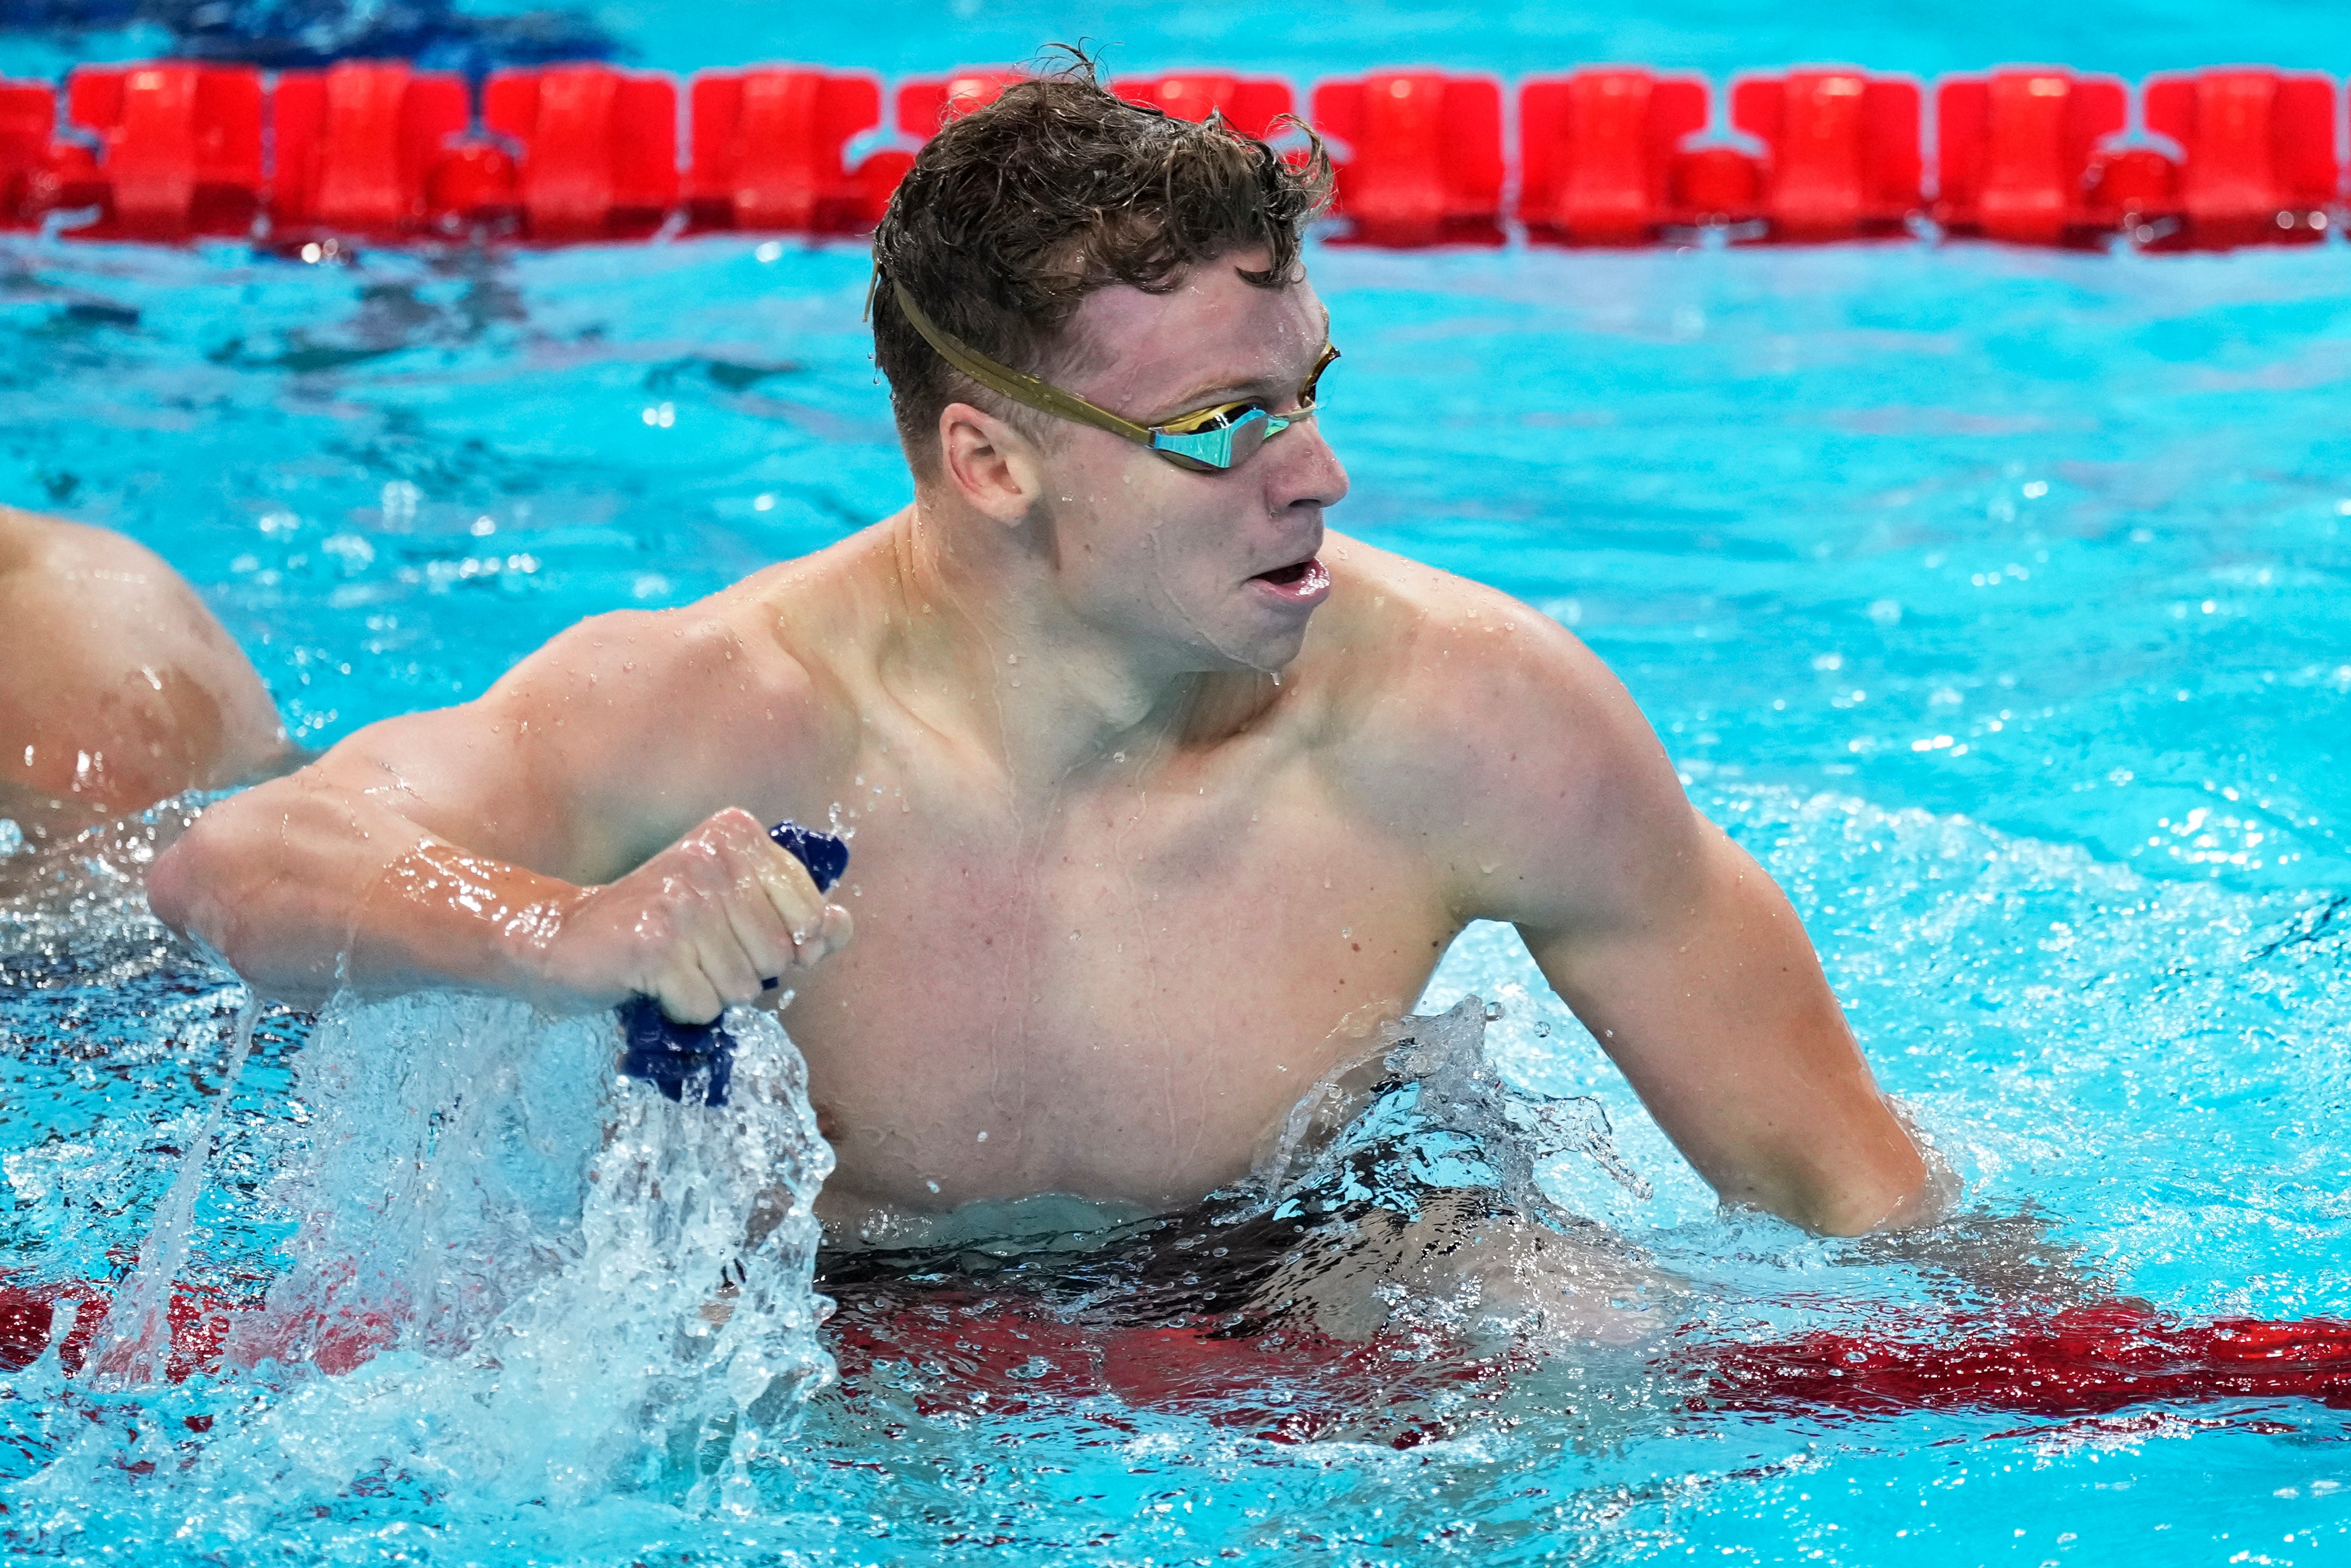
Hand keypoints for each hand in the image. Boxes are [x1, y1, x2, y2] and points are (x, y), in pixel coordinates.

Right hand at [537, 807, 851, 1022]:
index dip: (783, 945)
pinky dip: (682, 1009)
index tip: (737, 935)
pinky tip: (653, 983)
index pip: (812, 915)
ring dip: (710, 992)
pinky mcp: (655, 944)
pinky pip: (704, 1006)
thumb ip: (798, 917)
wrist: (563, 938)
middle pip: (778, 956)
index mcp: (739, 835)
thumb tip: (841, 928)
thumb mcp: (735, 909)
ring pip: (744, 986)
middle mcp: (712, 857)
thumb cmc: (660, 927)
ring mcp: (683, 899)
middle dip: (742, 972)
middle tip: (695, 953)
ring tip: (673, 966)